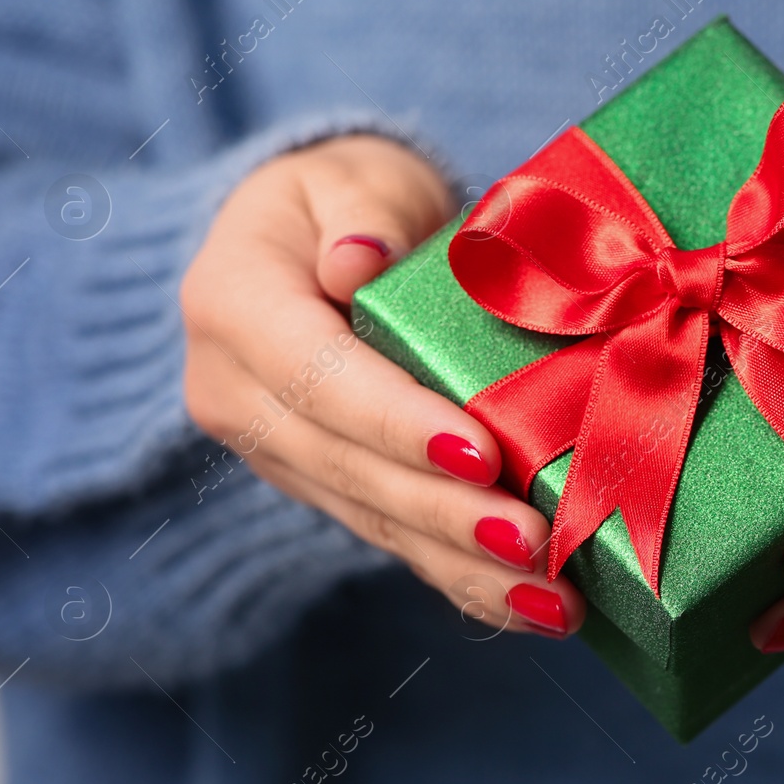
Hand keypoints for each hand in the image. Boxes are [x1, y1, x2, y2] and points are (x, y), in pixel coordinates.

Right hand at [181, 134, 586, 637]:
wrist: (305, 241)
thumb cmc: (345, 195)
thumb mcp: (355, 172)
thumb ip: (363, 208)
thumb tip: (357, 262)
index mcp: (232, 303)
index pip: (317, 375)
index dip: (397, 421)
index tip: (481, 454)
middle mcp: (236, 392)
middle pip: (349, 467)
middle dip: (446, 514)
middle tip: (535, 543)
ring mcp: (275, 451)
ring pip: (372, 520)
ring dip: (465, 568)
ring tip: (552, 601)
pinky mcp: (321, 487)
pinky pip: (390, 538)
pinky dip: (460, 578)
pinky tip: (529, 611)